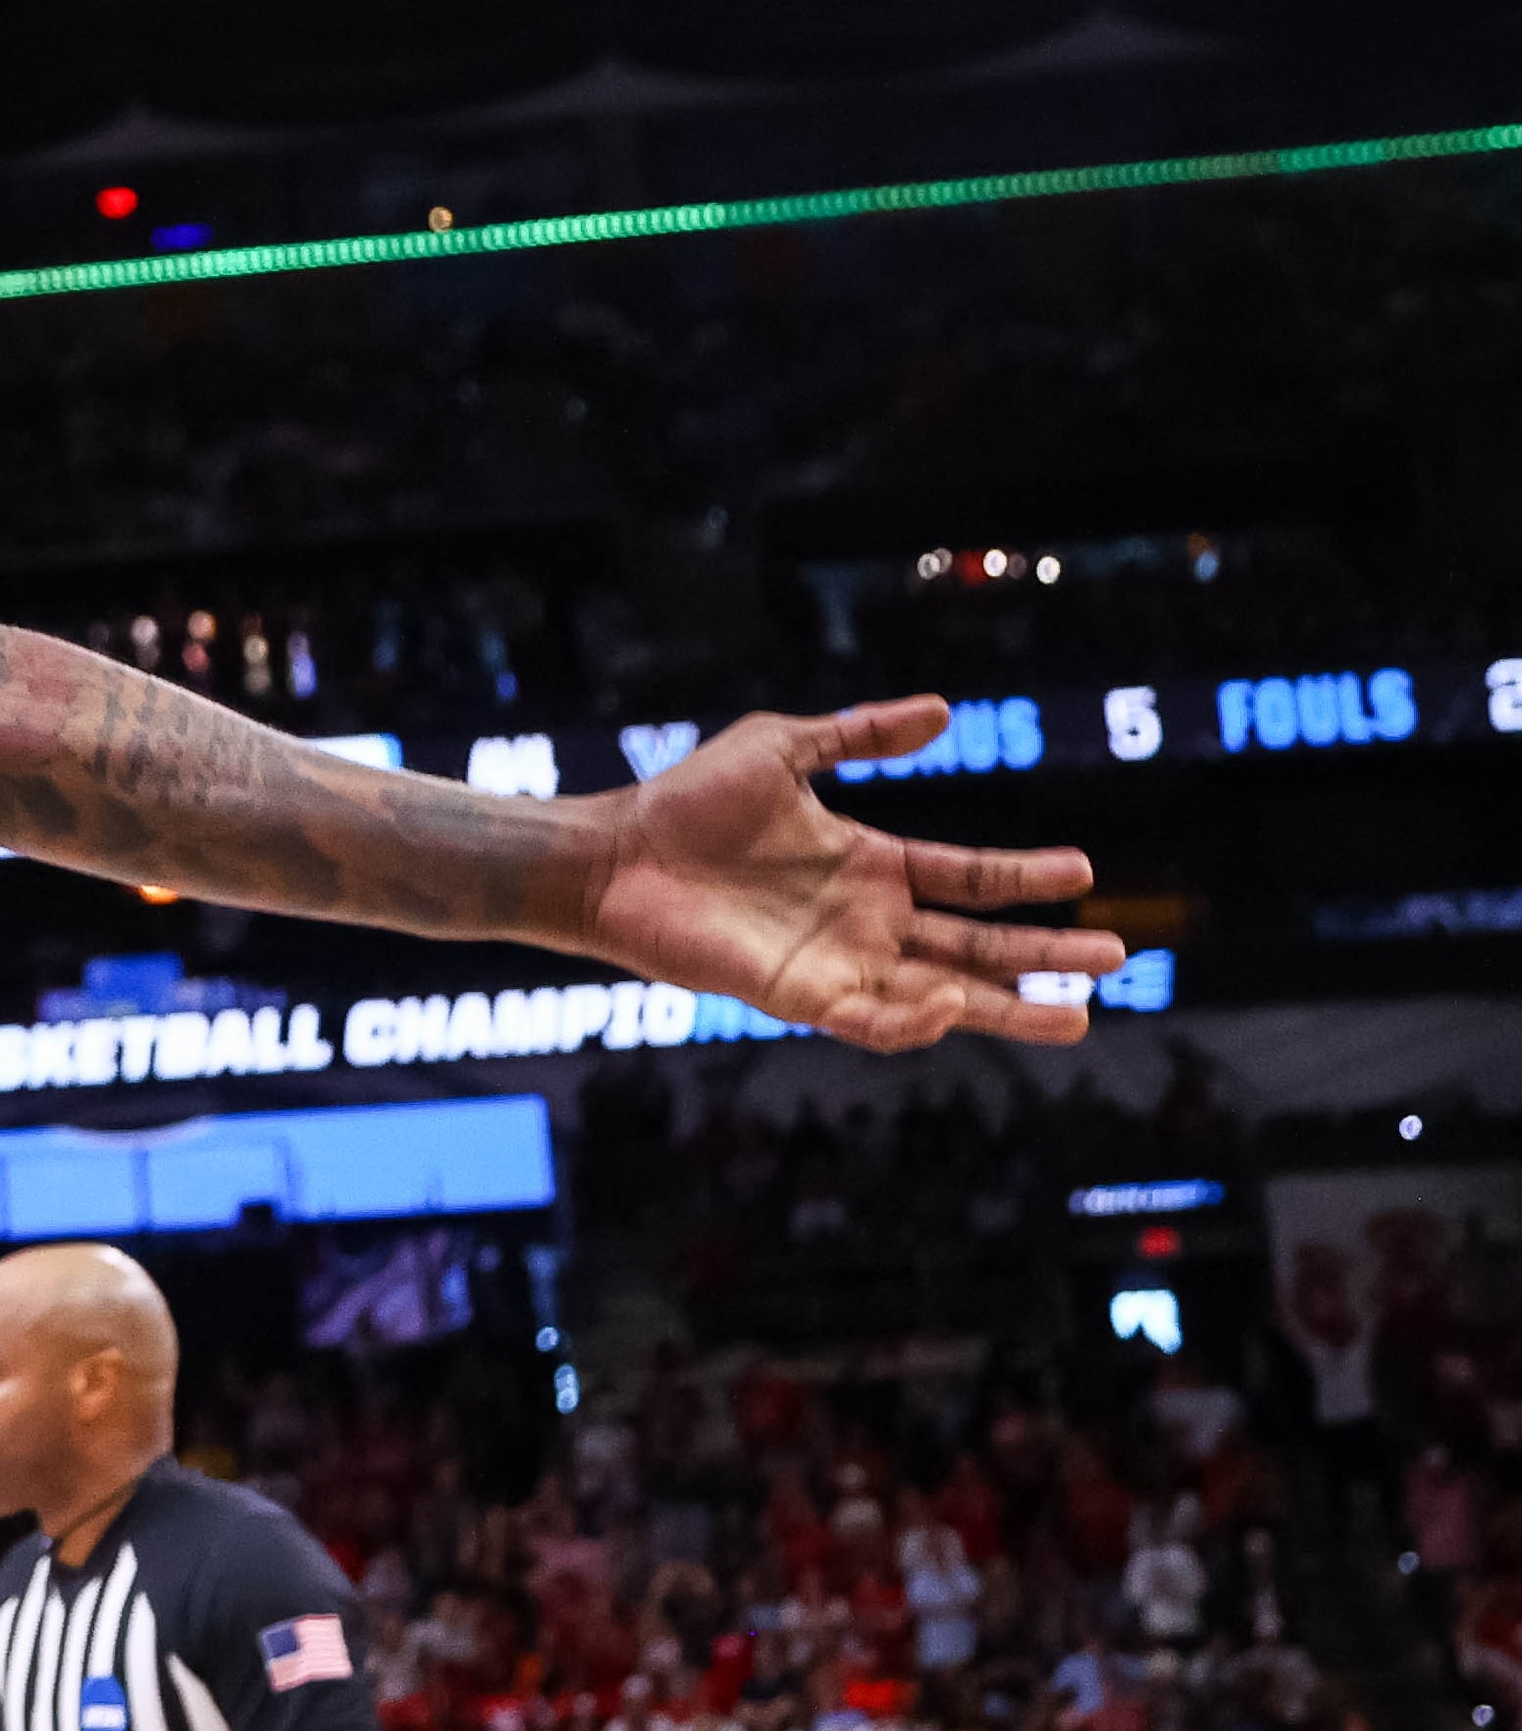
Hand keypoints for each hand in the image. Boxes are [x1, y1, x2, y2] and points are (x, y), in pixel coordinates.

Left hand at [579, 703, 1125, 1051]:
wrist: (612, 854)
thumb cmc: (687, 803)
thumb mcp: (783, 749)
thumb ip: (860, 733)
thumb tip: (944, 709)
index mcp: (869, 865)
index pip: (968, 878)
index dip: (1025, 877)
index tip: (1084, 870)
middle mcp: (864, 921)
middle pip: (975, 945)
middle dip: (1045, 956)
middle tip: (1117, 961)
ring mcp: (835, 962)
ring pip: (941, 995)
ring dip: (1004, 1007)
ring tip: (1074, 1018)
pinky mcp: (795, 994)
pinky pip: (867, 1018)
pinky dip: (910, 1021)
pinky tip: (950, 1007)